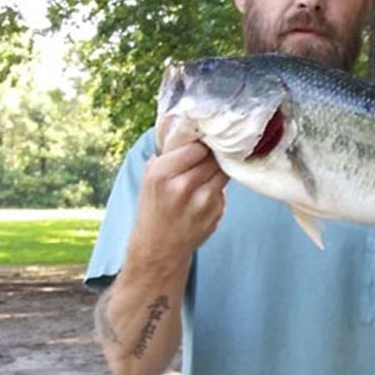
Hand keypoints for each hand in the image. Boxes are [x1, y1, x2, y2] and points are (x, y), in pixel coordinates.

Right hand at [129, 142, 228, 265]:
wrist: (159, 247)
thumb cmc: (153, 206)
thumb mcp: (150, 175)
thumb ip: (169, 152)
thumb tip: (190, 127)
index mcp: (162, 174)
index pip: (198, 147)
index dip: (201, 144)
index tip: (201, 143)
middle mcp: (183, 187)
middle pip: (213, 158)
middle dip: (212, 155)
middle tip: (209, 154)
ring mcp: (203, 203)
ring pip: (223, 171)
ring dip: (218, 169)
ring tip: (207, 172)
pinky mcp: (218, 213)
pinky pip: (225, 189)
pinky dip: (218, 187)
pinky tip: (205, 194)